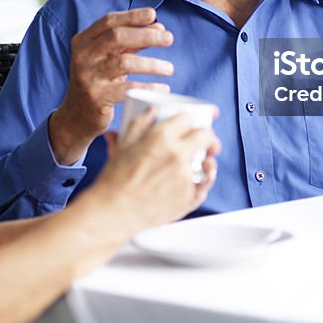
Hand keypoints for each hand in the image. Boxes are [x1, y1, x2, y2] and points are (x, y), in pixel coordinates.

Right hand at [49, 8, 174, 163]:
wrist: (77, 115)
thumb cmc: (99, 80)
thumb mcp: (110, 57)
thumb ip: (132, 42)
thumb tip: (159, 27)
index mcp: (83, 41)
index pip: (109, 21)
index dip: (132, 16)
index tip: (153, 14)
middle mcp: (83, 56)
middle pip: (117, 37)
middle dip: (146, 35)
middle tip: (169, 39)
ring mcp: (88, 77)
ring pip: (124, 62)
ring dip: (151, 64)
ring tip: (169, 68)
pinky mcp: (97, 97)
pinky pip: (127, 89)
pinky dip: (148, 87)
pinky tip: (163, 88)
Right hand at [94, 109, 220, 230]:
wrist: (113, 211)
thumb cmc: (115, 180)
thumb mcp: (124, 145)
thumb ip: (139, 124)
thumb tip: (151, 111)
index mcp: (161, 137)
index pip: (187, 118)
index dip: (192, 118)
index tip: (194, 122)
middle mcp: (177, 154)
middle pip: (206, 137)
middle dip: (209, 137)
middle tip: (207, 142)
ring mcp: (185, 177)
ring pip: (207, 163)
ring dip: (207, 161)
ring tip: (206, 162)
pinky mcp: (188, 197)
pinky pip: (203, 186)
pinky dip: (202, 182)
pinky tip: (201, 180)